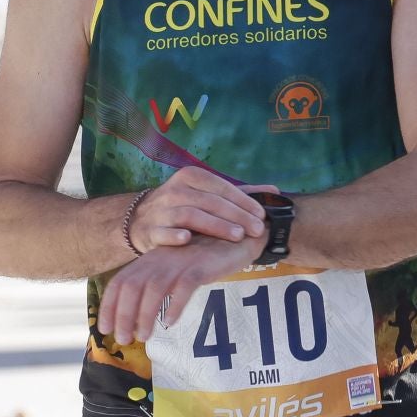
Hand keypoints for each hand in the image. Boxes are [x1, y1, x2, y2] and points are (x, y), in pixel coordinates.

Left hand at [98, 230, 264, 344]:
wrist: (237, 237)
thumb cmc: (204, 257)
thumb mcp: (175, 268)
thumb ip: (157, 284)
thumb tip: (138, 316)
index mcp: (150, 260)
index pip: (120, 282)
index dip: (109, 306)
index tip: (104, 329)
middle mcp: (160, 259)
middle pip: (131, 287)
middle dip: (123, 315)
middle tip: (124, 339)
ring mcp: (179, 262)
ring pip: (153, 288)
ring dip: (144, 315)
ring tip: (144, 336)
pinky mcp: (200, 265)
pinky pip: (183, 287)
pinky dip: (174, 305)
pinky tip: (170, 322)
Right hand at [128, 167, 273, 252]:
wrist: (141, 220)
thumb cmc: (184, 206)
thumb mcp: (208, 194)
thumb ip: (239, 193)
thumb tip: (275, 190)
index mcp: (191, 177)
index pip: (221, 187)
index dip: (243, 201)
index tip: (262, 215)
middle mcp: (175, 190)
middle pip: (210, 202)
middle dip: (236, 215)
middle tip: (256, 229)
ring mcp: (160, 210)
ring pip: (190, 215)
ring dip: (214, 225)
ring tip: (236, 235)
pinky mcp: (149, 231)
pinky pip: (162, 232)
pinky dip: (174, 235)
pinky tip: (188, 240)